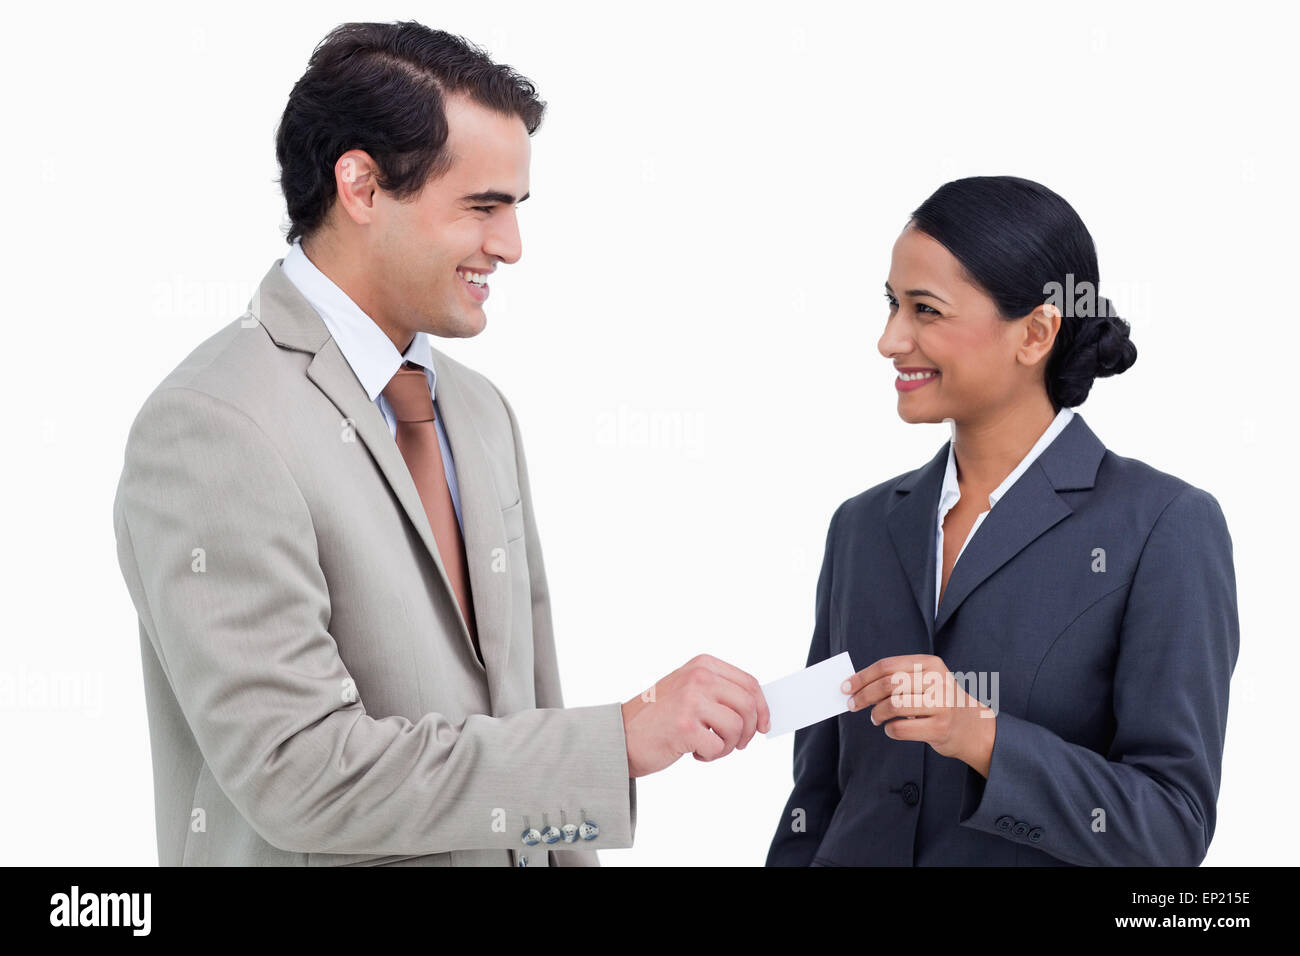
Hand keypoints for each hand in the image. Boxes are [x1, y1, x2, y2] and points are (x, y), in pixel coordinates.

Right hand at [621, 654, 770, 777]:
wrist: (621, 735)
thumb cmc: (658, 717)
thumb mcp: (689, 689)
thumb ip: (720, 691)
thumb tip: (760, 710)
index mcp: (702, 665)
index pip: (749, 683)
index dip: (762, 708)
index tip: (764, 726)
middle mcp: (698, 677)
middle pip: (748, 705)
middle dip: (749, 731)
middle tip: (737, 744)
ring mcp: (691, 700)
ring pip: (737, 727)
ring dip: (728, 745)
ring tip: (710, 747)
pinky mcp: (685, 727)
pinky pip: (719, 747)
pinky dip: (711, 756)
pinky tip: (695, 753)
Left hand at [841, 654, 996, 776]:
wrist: (972, 726)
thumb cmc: (938, 701)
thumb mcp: (925, 681)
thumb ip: (897, 678)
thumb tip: (856, 684)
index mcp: (930, 664)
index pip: (887, 666)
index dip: (862, 676)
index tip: (846, 687)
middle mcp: (937, 680)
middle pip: (888, 684)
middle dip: (864, 695)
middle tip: (852, 704)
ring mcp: (941, 704)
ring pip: (893, 705)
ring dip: (876, 713)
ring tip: (875, 718)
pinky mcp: (940, 727)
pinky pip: (901, 728)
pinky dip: (890, 730)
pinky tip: (891, 729)